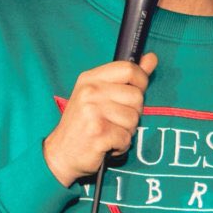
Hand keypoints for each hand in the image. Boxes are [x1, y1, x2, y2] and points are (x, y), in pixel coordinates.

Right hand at [43, 53, 157, 186]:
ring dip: (126, 131)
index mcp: (90, 79)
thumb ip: (128, 77)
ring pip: (134, 119)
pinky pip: (126, 138)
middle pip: (136, 96)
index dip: (140, 82)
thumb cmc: (83, 124)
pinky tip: (106, 145)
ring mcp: (93, 112)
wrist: (60, 153)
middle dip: (133, 113)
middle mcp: (90, 92)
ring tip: (109, 133)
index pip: (129, 69)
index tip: (134, 93)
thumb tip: (152, 58)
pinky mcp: (98, 133)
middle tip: (114, 121)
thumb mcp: (100, 95)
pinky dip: (121, 146)